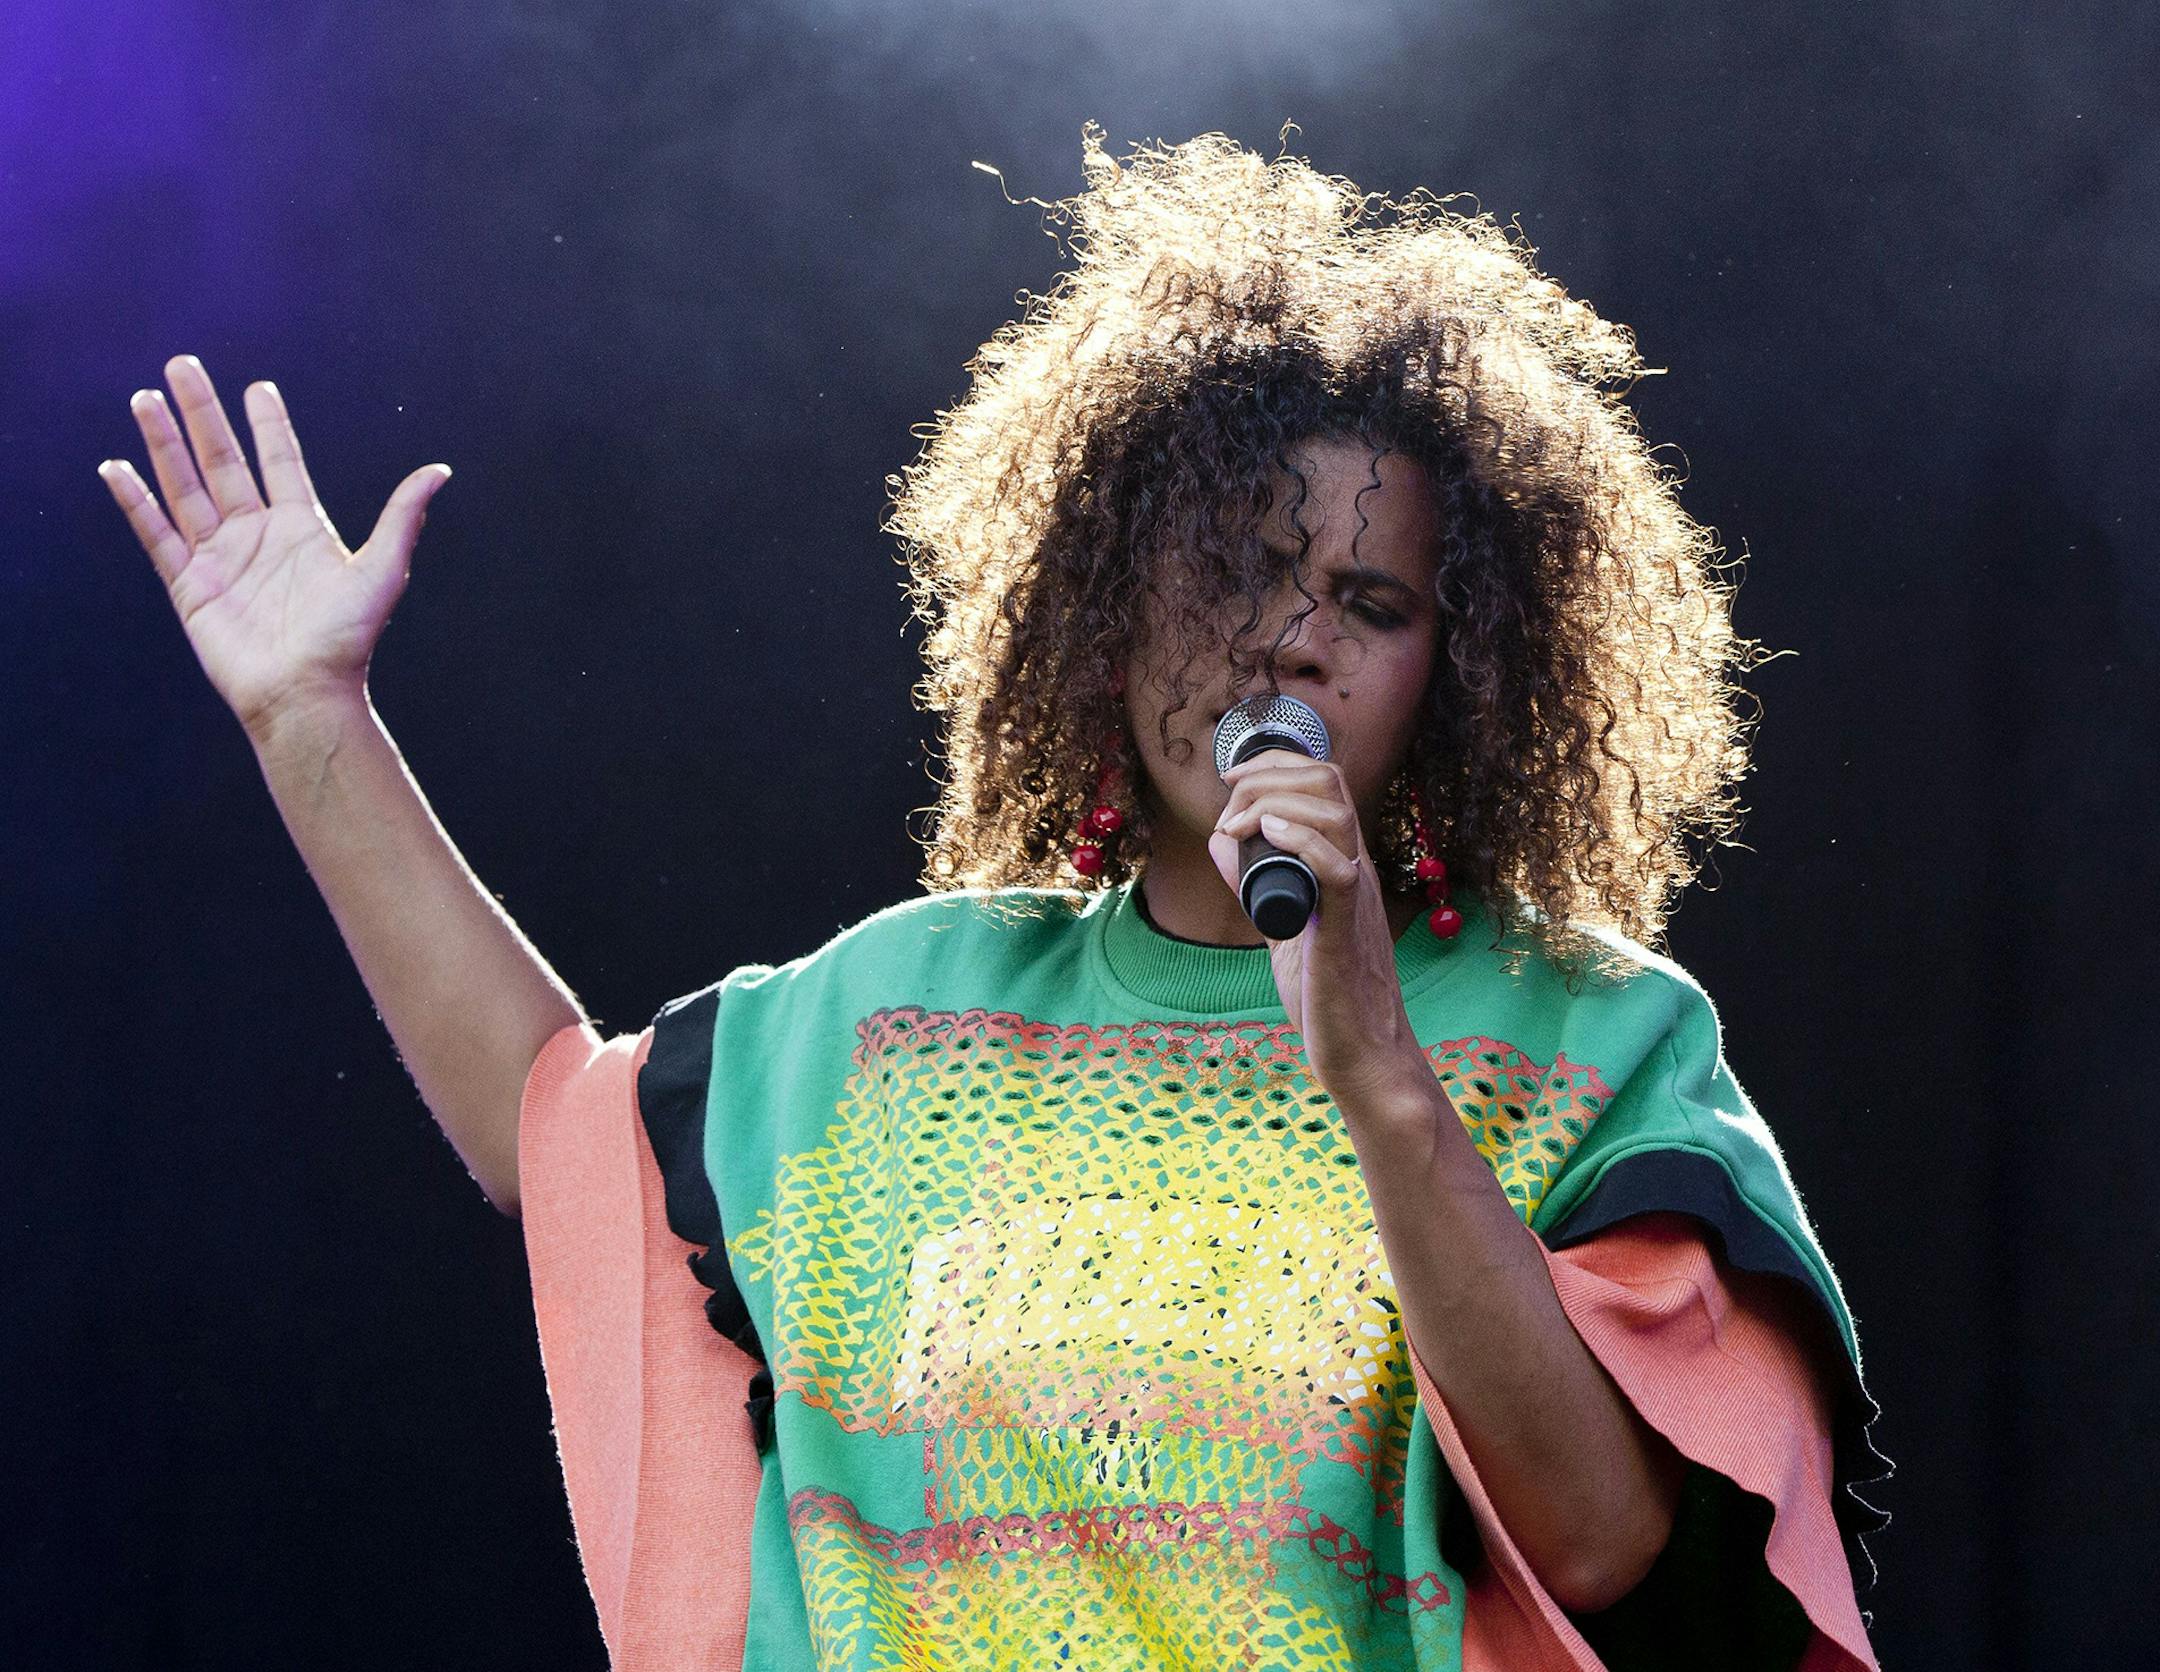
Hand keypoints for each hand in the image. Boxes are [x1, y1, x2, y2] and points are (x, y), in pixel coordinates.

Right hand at [98, 354, 451, 738]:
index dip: (270, 426)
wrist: (305, 692)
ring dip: (164, 444)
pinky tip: (117, 466)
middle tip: (183, 365)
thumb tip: (439, 471)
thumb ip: (402, 516)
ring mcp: (220, 557)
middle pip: (223, 461)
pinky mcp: (189, 585)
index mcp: (301, 528)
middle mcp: (257, 536)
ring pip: (185, 487)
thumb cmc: (346, 638)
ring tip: (145, 398)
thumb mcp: (382, 569)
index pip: (281, 463)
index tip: (258, 388)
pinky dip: (136, 502)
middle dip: (203, 414)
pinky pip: (156, 535)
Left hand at [1206, 753, 1432, 1109]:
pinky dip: (1302, 842)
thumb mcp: (1281, 926)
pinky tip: (1270, 834)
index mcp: (1343, 866)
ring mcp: (1354, 899)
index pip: (1326, 784)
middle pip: (1329, 784)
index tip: (1232, 780)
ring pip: (1334, 815)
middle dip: (1270, 772)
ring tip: (1234, 826)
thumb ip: (1256, 885)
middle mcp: (1355, 872)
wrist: (1363, 1056)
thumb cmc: (1328, 998)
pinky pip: (1337, 870)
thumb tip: (1222, 844)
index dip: (1277, 763)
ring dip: (1273, 803)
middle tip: (1227, 800)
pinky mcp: (1344, 933)